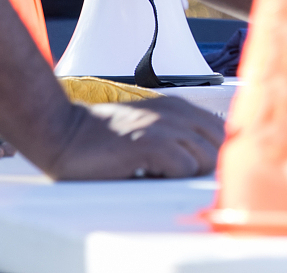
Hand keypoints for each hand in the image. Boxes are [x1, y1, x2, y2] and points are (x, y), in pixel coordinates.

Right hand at [35, 97, 224, 180]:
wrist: (64, 132)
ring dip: (188, 174)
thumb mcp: (148, 125)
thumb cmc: (102, 136)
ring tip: (162, 176)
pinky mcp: (150, 144)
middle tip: (179, 177)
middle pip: (220, 145)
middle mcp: (176, 113)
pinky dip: (173, 179)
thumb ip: (175, 135)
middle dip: (206, 167)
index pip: (222, 130)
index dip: (216, 153)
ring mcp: (164, 127)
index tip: (200, 169)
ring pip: (207, 158)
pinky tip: (150, 176)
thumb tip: (205, 161)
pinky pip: (184, 168)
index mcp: (178, 107)